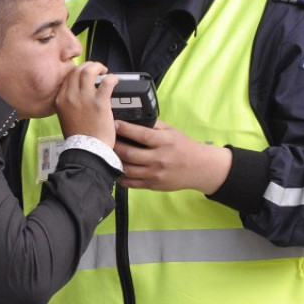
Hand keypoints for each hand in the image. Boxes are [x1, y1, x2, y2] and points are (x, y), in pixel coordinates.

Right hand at [55, 62, 116, 146]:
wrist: (86, 150)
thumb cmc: (78, 139)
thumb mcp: (64, 118)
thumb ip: (68, 106)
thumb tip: (76, 98)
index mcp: (60, 100)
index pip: (67, 77)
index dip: (78, 71)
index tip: (85, 73)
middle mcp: (70, 96)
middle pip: (77, 70)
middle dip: (88, 66)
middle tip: (97, 70)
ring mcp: (84, 98)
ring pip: (89, 71)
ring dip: (99, 67)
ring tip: (105, 72)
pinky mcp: (99, 103)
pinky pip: (107, 82)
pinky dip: (112, 78)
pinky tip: (115, 81)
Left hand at [114, 120, 231, 194]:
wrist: (200, 168)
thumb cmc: (183, 146)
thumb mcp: (171, 131)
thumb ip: (153, 125)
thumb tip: (132, 118)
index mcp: (165, 142)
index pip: (142, 135)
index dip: (125, 129)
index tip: (113, 123)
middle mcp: (159, 158)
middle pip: (130, 154)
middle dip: (114, 146)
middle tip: (104, 139)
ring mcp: (155, 174)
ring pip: (128, 169)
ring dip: (114, 161)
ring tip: (105, 154)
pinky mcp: (152, 185)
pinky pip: (131, 183)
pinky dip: (120, 177)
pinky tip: (113, 169)